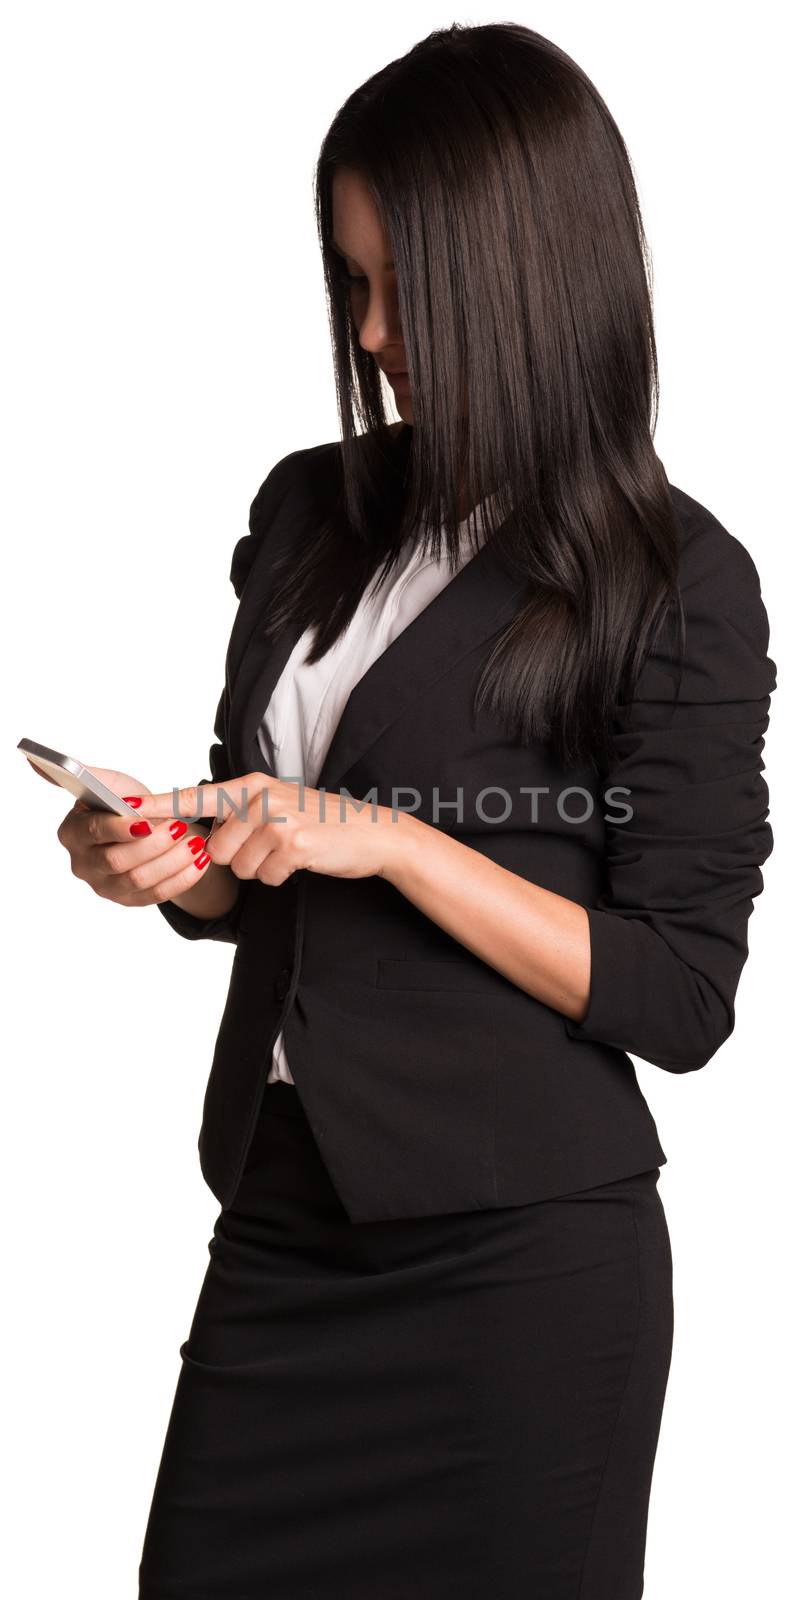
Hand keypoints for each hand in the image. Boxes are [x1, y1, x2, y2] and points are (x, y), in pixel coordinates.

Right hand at [56, 766, 215, 908]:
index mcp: (73, 832)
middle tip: (180, 827)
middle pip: (116, 861)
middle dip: (152, 845)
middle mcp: (83, 864)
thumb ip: (86, 775)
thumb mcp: (111, 784)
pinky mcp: (129, 901)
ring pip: (140, 880)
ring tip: (195, 843)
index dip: (120, 828)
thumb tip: (40, 761)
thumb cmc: (127, 804)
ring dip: (172, 861)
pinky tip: (200, 862)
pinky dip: (182, 878)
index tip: (146, 820)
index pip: (93, 832)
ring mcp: (105, 887)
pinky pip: (157, 895)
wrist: (150, 828)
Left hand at [133, 771, 411, 885]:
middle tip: (271, 847)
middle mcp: (261, 796)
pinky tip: (301, 861)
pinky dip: (280, 877)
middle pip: (216, 848)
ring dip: (260, 869)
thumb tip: (206, 841)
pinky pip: (264, 876)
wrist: (371, 833)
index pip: (197, 796)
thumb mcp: (278, 807)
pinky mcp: (293, 843)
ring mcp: (277, 819)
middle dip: (238, 859)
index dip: (160, 805)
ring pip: (238, 866)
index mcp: (253, 785)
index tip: (128, 807)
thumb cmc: (321, 824)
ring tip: (288, 853)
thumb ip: (241, 816)